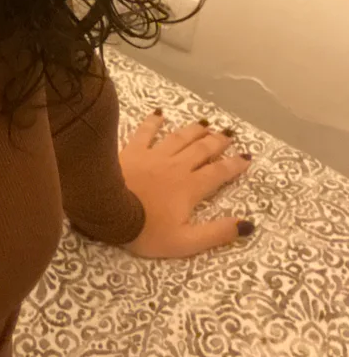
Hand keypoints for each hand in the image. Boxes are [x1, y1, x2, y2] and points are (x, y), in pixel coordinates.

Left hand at [118, 111, 253, 258]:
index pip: (218, 173)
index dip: (234, 165)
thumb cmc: (146, 231)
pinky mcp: (132, 150)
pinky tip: (159, 114)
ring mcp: (153, 155)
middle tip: (229, 134)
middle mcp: (176, 166)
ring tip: (205, 124)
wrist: (108, 211)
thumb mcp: (185, 242)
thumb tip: (247, 225)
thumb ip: (216, 233)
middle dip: (218, 142)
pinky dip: (154, 122)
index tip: (246, 157)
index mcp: (190, 188)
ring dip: (194, 130)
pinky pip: (146, 132)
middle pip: (201, 150)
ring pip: (179, 138)